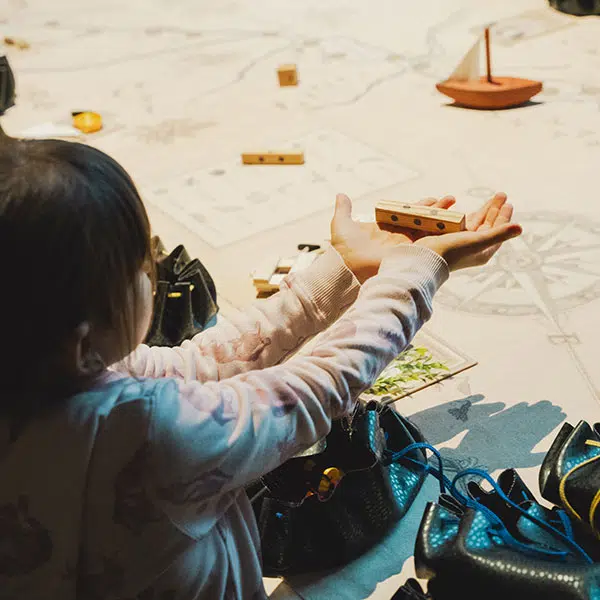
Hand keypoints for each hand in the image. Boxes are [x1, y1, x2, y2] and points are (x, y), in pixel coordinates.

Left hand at [330, 193, 456, 282]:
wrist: (347, 268)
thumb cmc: (343, 249)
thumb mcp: (342, 224)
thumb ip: (344, 209)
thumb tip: (341, 195)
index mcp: (388, 228)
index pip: (409, 214)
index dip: (422, 206)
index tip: (434, 198)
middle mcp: (399, 237)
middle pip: (423, 221)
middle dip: (438, 211)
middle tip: (451, 199)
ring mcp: (406, 246)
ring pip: (429, 230)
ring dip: (443, 219)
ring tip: (456, 208)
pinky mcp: (410, 253)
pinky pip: (429, 242)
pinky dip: (442, 234)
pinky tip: (455, 225)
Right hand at [415, 193, 521, 270]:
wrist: (418, 259)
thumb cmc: (450, 252)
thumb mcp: (477, 241)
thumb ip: (499, 233)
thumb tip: (521, 228)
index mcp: (479, 250)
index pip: (495, 231)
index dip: (503, 217)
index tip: (508, 203)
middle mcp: (466, 246)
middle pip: (483, 225)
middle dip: (492, 210)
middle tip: (501, 195)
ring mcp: (451, 241)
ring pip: (468, 223)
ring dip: (476, 210)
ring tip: (483, 199)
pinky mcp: (437, 236)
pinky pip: (449, 221)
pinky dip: (452, 210)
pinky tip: (453, 202)